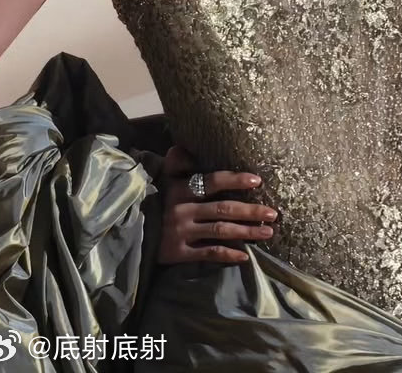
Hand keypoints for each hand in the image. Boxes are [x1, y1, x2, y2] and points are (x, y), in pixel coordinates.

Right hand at [156, 145, 277, 264]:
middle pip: (223, 209)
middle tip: (273, 213)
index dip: (234, 180)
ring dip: (246, 232)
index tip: (256, 181)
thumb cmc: (151, 198)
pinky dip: (227, 254)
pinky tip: (245, 256)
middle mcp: (183, 209)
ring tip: (268, 233)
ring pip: (221, 231)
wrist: (128, 228)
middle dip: (250, 211)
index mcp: (180, 188)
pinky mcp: (179, 252)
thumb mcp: (160, 176)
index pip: (212, 182)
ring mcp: (182, 232)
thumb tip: (185, 146)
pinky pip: (208, 253)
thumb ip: (175, 161)